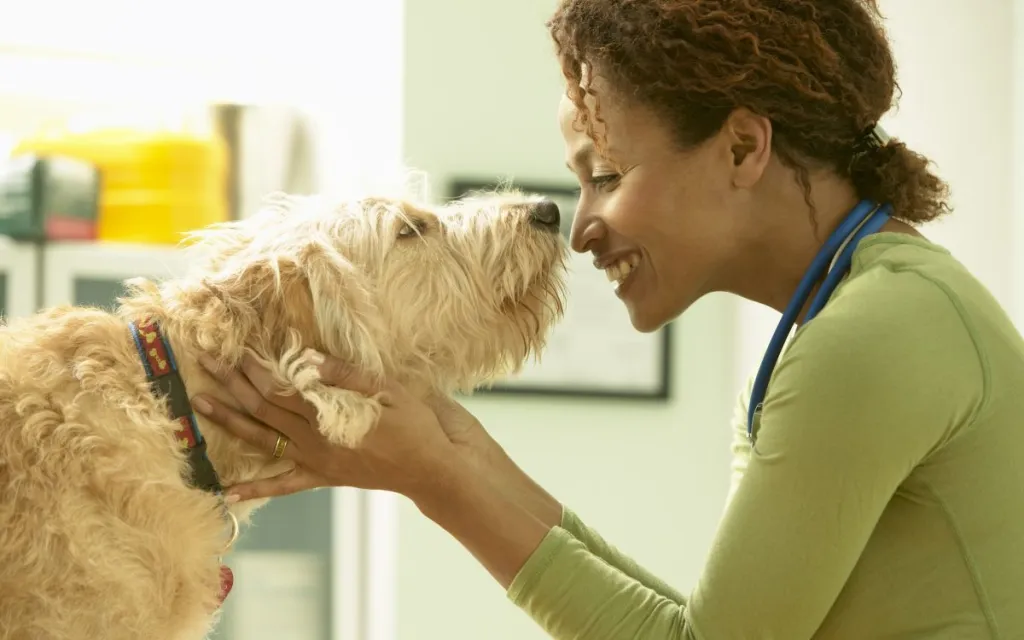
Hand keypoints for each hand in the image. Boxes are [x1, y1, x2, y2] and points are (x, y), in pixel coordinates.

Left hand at [191, 351, 457, 502]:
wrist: (433, 469)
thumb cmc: (415, 426)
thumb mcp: (387, 391)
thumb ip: (346, 376)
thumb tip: (307, 357)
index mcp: (329, 417)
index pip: (281, 390)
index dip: (257, 371)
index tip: (237, 351)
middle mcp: (314, 441)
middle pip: (263, 410)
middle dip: (233, 385)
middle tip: (207, 363)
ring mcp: (316, 462)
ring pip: (264, 440)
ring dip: (230, 422)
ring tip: (201, 404)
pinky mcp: (323, 478)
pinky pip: (284, 485)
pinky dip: (256, 489)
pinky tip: (227, 494)